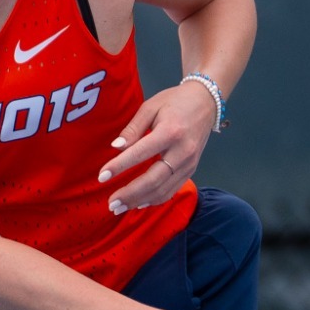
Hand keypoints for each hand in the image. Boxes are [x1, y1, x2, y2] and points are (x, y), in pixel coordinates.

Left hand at [98, 79, 216, 213]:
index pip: (140, 153)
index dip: (119, 166)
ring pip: (163, 189)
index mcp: (170, 132)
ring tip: (119, 207)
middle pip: (153, 179)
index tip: (102, 176)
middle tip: (111, 203)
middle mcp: (182, 151)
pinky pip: (172, 190)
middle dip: (130, 193)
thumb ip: (133, 128)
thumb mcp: (150, 107)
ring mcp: (189, 164)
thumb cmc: (175, 101)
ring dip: (139, 201)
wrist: (206, 103)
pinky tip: (138, 203)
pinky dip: (154, 199)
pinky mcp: (191, 170)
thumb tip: (116, 147)